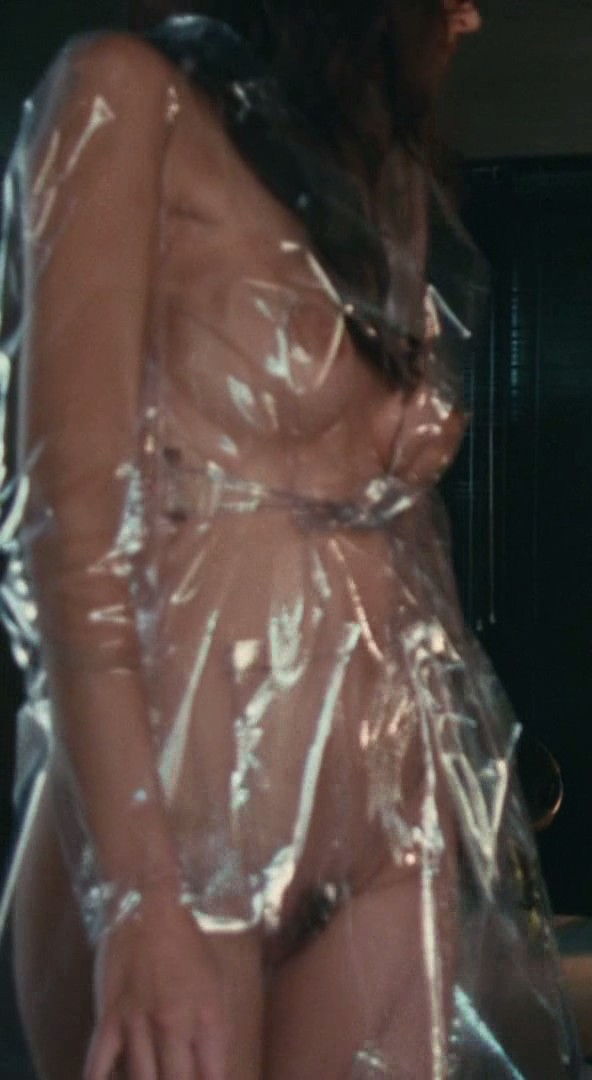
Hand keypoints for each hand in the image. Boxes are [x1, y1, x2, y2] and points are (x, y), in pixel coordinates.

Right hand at [84, 889, 226, 1079]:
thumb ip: (217, 1026)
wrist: (149, 908)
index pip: (212, 1075)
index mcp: (206, 1014)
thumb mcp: (218, 981)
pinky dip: (98, 1079)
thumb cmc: (189, 944)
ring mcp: (138, 1022)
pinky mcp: (110, 1016)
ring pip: (141, 1079)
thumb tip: (212, 1067)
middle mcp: (173, 1025)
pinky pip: (99, 1060)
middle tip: (177, 1079)